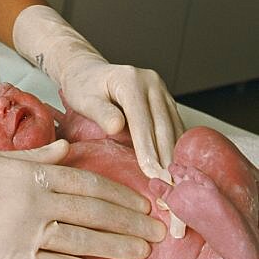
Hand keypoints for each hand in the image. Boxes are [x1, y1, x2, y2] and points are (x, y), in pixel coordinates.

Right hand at [0, 143, 165, 258]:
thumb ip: (36, 154)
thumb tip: (67, 148)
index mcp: (30, 171)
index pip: (86, 180)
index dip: (117, 191)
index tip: (141, 198)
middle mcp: (33, 199)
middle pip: (91, 208)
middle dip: (128, 218)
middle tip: (156, 226)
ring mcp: (23, 230)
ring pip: (82, 237)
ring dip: (117, 244)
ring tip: (143, 249)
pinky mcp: (11, 257)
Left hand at [13, 6, 183, 181]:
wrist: (87, 71)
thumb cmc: (82, 86)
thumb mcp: (83, 98)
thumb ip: (100, 112)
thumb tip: (117, 127)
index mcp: (130, 79)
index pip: (142, 120)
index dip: (148, 149)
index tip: (152, 173)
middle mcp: (151, 82)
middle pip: (163, 126)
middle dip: (166, 159)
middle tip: (168, 187)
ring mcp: (161, 90)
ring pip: (174, 128)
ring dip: (176, 157)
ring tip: (175, 185)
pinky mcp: (166, 101)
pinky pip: (175, 127)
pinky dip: (176, 149)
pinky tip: (175, 169)